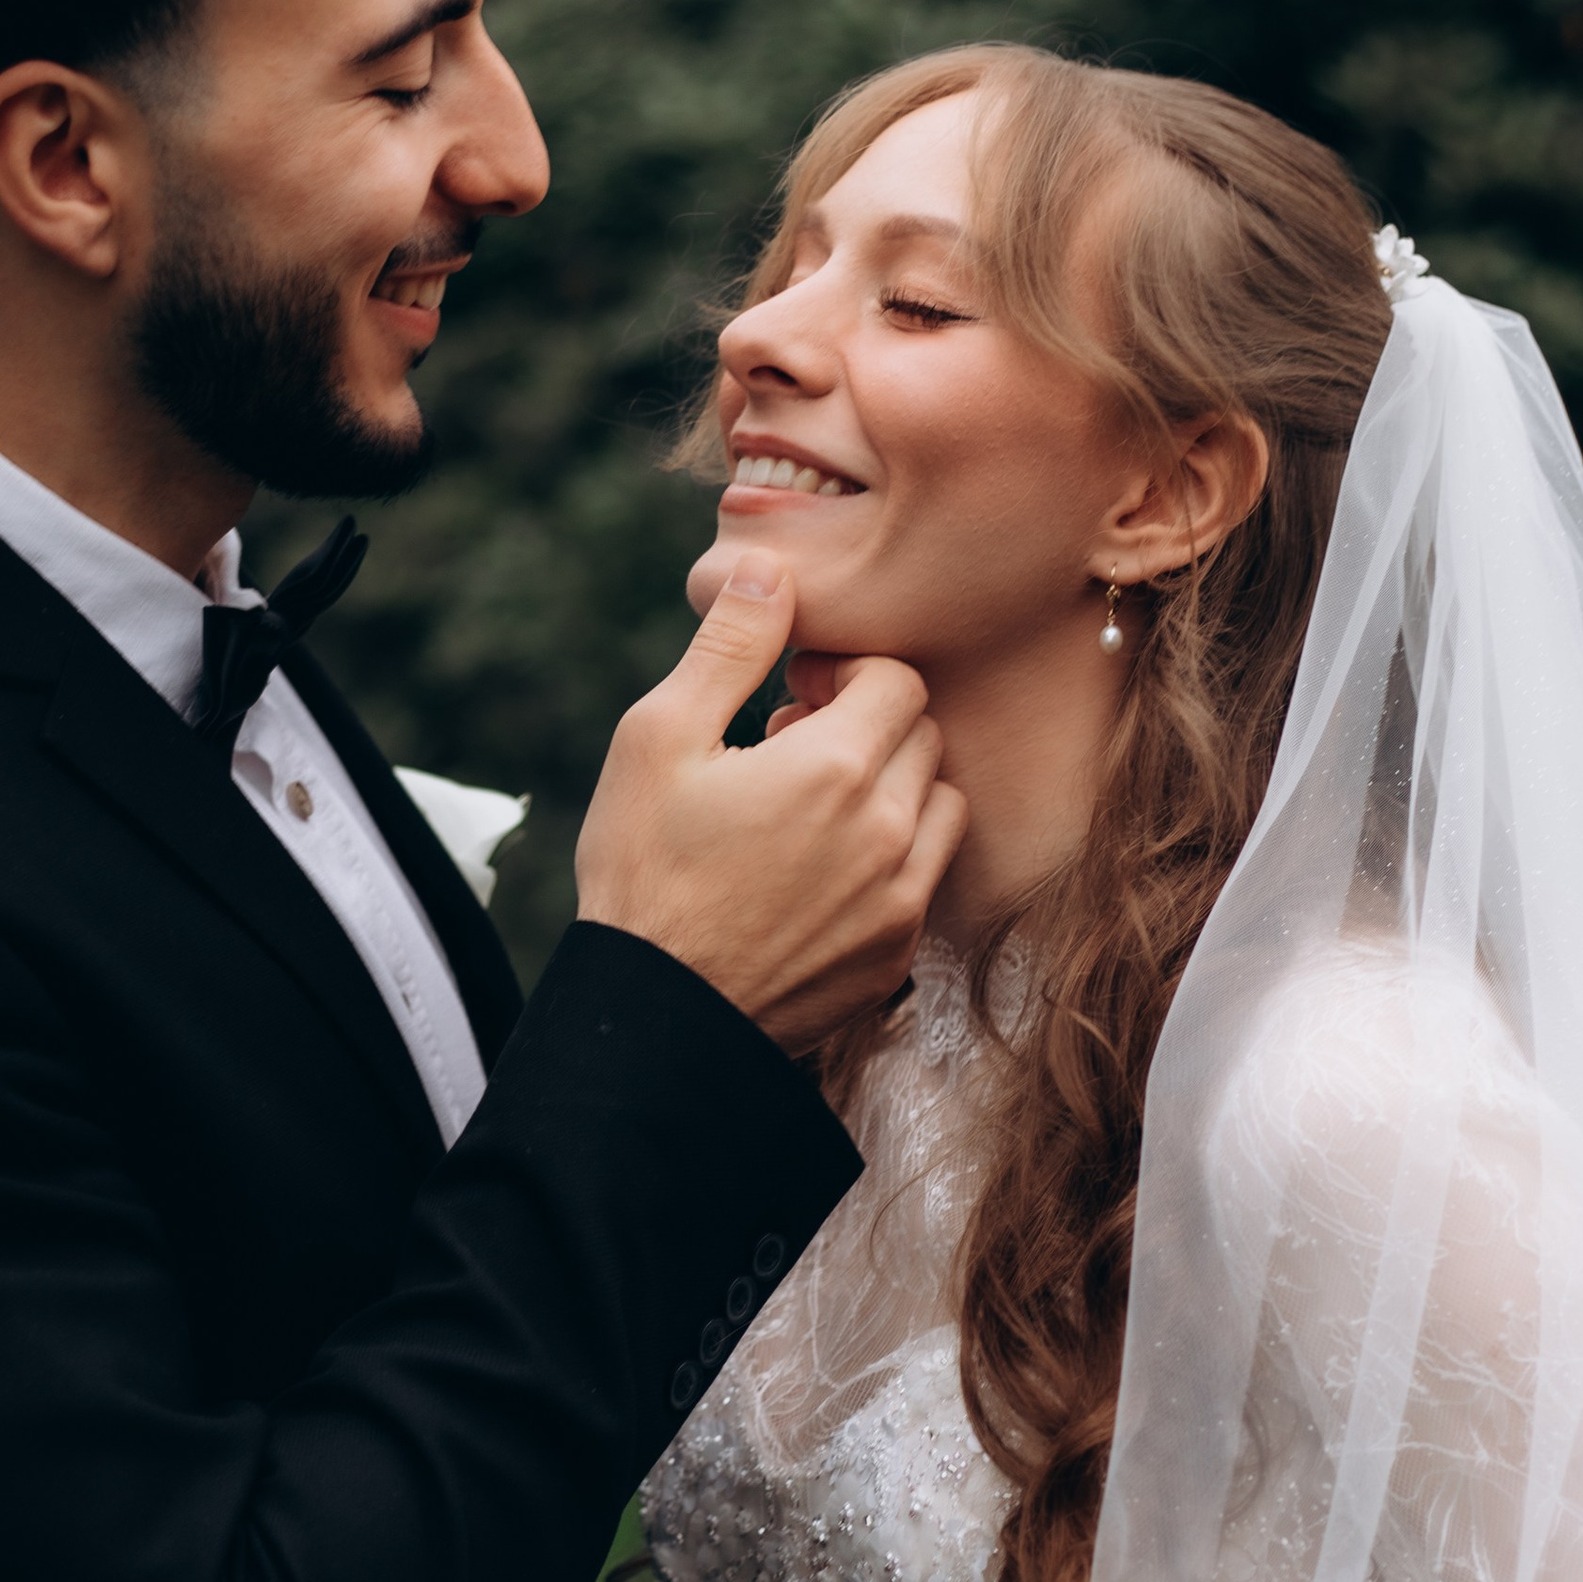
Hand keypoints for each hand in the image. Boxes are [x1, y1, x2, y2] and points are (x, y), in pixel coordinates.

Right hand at [575, 562, 967, 1051]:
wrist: (654, 1014)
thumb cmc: (643, 870)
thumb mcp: (658, 739)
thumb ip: (729, 646)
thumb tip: (771, 567)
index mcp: (836, 765)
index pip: (897, 677)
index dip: (844, 675)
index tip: (791, 698)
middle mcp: (889, 829)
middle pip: (922, 734)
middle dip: (868, 726)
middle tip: (787, 752)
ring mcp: (902, 897)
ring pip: (939, 803)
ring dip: (892, 790)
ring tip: (813, 812)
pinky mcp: (897, 951)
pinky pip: (927, 876)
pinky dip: (892, 857)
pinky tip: (818, 872)